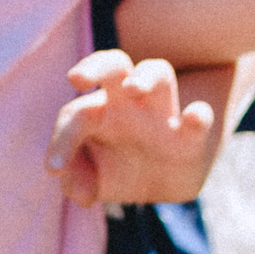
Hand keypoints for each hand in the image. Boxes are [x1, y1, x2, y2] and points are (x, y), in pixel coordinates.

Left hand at [46, 50, 217, 207]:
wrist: (161, 184)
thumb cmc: (115, 169)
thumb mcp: (91, 180)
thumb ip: (76, 179)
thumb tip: (75, 189)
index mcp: (98, 109)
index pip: (76, 113)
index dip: (61, 140)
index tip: (53, 170)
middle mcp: (128, 102)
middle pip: (114, 64)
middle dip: (95, 65)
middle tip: (75, 78)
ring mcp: (161, 114)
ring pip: (158, 72)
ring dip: (145, 77)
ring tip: (133, 88)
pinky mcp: (190, 137)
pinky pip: (200, 117)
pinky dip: (199, 114)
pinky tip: (194, 116)